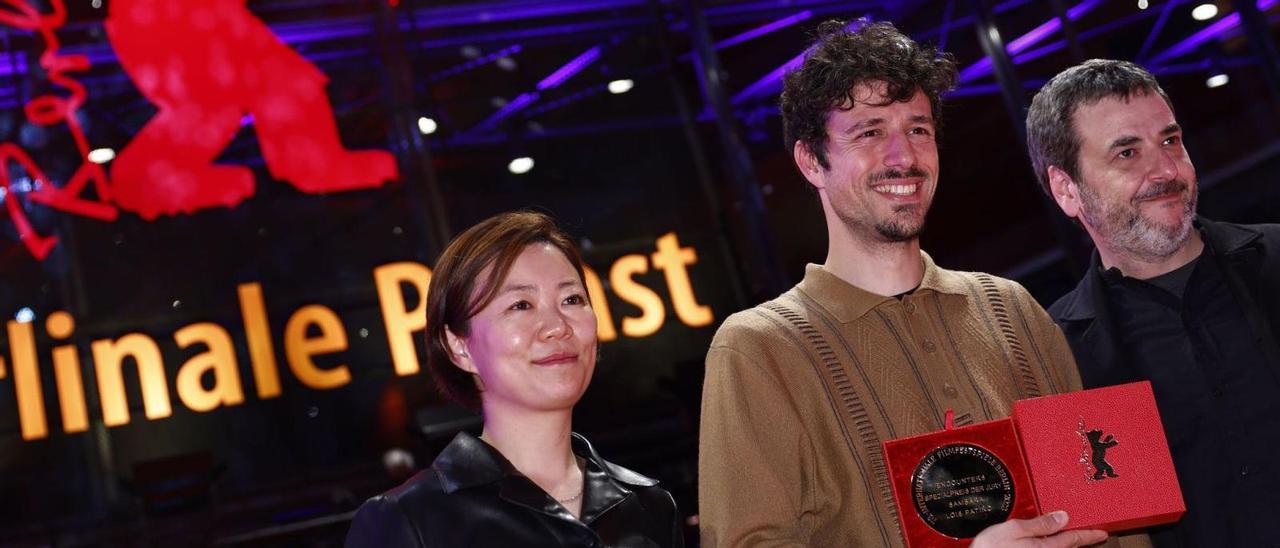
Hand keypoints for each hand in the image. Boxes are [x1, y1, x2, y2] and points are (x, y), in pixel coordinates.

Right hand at [971, 511, 1107, 547]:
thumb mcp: (1014, 529)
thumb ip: (1040, 524)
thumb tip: (1062, 517)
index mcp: (1046, 547)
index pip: (1074, 539)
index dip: (1090, 534)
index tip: (1102, 533)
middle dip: (1082, 541)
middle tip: (1094, 536)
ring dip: (1070, 546)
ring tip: (1076, 541)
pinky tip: (1050, 545)